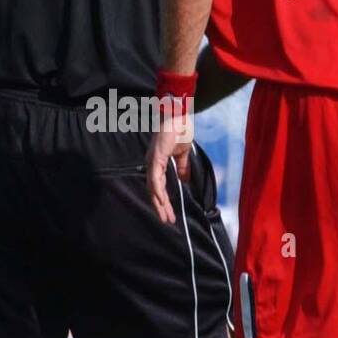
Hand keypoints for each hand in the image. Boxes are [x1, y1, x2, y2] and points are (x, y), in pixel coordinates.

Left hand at [146, 110, 193, 225]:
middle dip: (161, 207)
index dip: (164, 201)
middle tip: (167, 221)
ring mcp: (152, 161)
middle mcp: (152, 165)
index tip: (169, 214)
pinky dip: (157, 190)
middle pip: (154, 191)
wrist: (178, 116)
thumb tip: (185, 181)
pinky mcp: (155, 157)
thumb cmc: (180, 130)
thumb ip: (182, 167)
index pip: (160, 187)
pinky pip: (155, 177)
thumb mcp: (183, 153)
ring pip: (153, 188)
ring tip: (165, 216)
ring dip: (159, 203)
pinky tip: (160, 200)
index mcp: (158, 164)